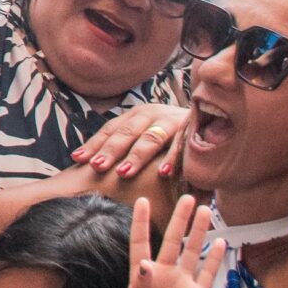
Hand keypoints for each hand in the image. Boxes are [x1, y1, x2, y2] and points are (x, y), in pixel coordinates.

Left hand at [72, 102, 191, 179]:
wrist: (209, 119)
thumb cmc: (168, 134)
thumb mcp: (145, 134)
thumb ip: (124, 146)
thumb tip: (89, 164)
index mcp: (135, 116)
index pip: (110, 130)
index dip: (94, 144)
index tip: (78, 160)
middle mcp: (150, 114)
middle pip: (126, 133)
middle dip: (111, 151)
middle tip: (97, 167)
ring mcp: (170, 120)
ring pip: (150, 138)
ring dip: (136, 156)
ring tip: (123, 173)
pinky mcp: (191, 129)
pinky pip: (181, 146)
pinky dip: (172, 158)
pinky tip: (163, 173)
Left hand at [121, 196, 221, 287]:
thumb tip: (144, 264)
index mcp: (142, 274)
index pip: (141, 242)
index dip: (141, 222)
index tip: (142, 200)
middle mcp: (163, 274)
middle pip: (172, 240)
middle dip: (179, 220)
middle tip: (187, 198)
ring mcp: (182, 284)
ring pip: (192, 252)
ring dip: (198, 233)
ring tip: (206, 211)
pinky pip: (208, 274)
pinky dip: (215, 259)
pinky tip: (220, 242)